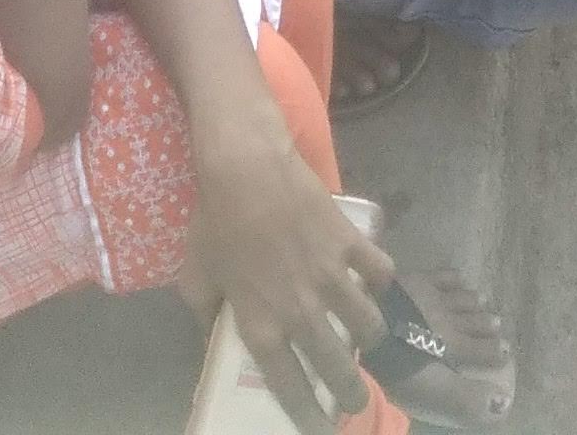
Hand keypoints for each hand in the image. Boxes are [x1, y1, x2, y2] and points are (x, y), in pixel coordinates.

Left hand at [181, 139, 393, 434]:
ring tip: (367, 342)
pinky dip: (380, 282)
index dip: (309, 418)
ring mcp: (331, 277)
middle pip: (337, 369)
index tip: (320, 431)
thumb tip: (214, 333)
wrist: (245, 167)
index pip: (292, 390)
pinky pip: (378, 272)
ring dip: (369, 341)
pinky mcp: (349, 243)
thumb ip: (207, 315)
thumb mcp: (196, 278)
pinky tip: (374, 284)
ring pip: (367, 326)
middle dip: (352, 394)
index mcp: (263, 327)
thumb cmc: (214, 222)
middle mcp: (302, 312)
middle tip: (355, 401)